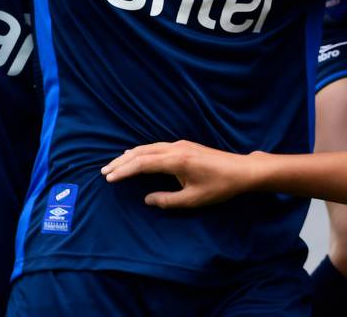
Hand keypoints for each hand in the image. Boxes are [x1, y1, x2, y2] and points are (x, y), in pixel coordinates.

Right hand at [101, 140, 255, 207]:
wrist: (243, 170)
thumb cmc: (220, 186)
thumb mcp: (193, 199)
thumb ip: (168, 201)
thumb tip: (147, 199)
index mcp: (177, 161)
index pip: (143, 163)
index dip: (124, 171)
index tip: (109, 179)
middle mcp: (177, 149)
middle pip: (142, 152)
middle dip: (122, 162)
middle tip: (104, 172)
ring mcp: (181, 145)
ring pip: (149, 147)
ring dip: (131, 155)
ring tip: (114, 165)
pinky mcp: (186, 146)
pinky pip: (157, 147)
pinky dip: (142, 152)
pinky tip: (136, 155)